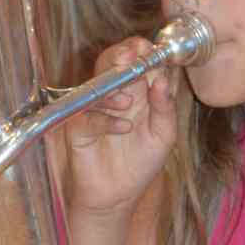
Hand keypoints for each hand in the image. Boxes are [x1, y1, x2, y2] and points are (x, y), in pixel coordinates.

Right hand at [66, 37, 178, 217]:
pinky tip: (123, 127)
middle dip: (122, 55)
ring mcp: (95, 109)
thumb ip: (165, 108)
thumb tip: (163, 79)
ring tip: (128, 102)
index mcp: (139, 91)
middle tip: (131, 55)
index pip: (139, 62)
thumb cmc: (141, 163)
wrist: (118, 196)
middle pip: (113, 63)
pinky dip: (106, 120)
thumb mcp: (164, 136)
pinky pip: (88, 117)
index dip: (144, 51)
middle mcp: (116, 94)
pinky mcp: (79, 128)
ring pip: (97, 85)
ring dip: (113, 88)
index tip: (151, 48)